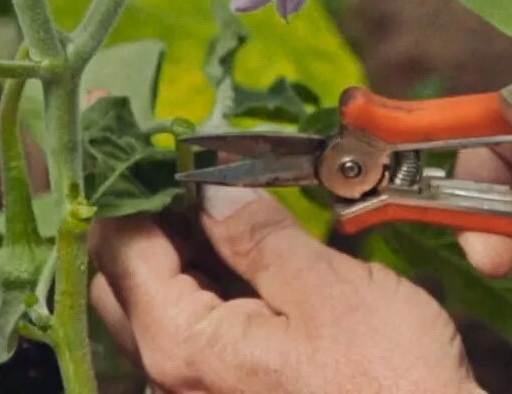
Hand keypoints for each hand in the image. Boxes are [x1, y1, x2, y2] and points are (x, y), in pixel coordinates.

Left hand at [91, 186, 481, 393]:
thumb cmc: (390, 384)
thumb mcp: (328, 290)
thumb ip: (258, 234)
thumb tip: (212, 184)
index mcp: (183, 349)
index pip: (120, 250)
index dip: (133, 186)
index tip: (153, 143)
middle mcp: (173, 383)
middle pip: (124, 284)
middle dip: (149, 219)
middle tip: (190, 169)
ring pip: (159, 310)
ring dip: (182, 253)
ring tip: (225, 204)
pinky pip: (196, 338)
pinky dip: (210, 290)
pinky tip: (248, 262)